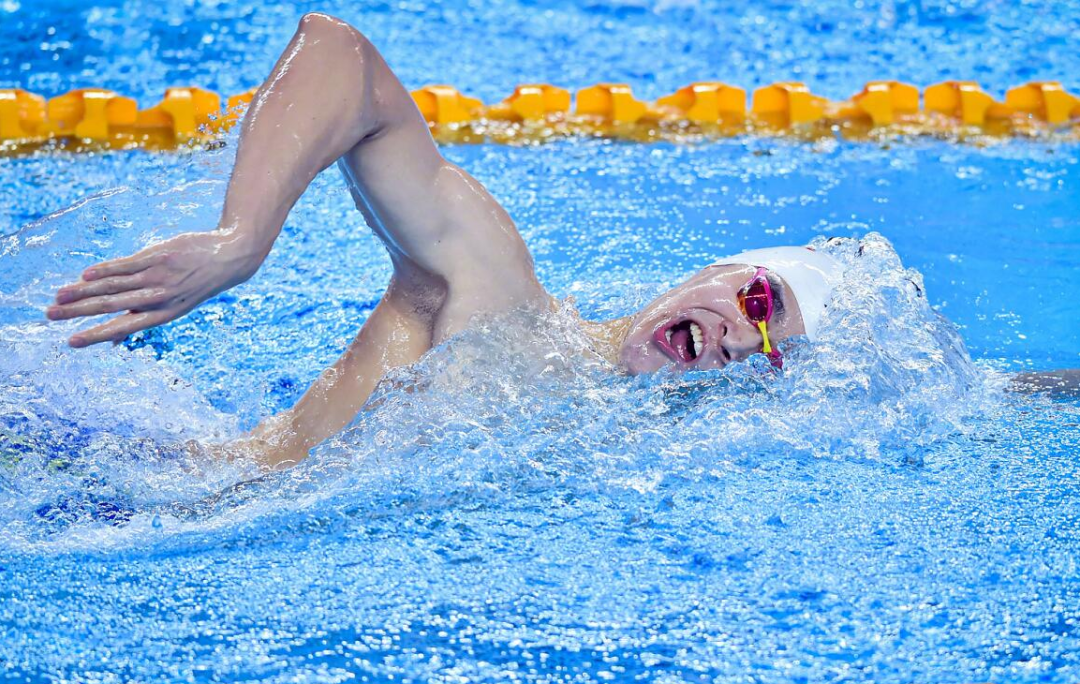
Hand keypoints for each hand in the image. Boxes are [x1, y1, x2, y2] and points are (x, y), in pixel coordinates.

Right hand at [47, 230, 263, 347]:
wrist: (228, 257)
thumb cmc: (196, 284)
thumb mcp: (176, 307)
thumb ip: (143, 318)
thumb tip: (114, 341)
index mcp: (164, 315)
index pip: (123, 327)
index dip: (96, 335)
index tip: (71, 342)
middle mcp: (160, 298)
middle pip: (111, 306)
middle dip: (78, 312)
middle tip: (50, 315)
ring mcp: (159, 276)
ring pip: (114, 286)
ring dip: (83, 291)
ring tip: (59, 295)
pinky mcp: (159, 256)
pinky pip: (126, 265)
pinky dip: (104, 270)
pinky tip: (85, 275)